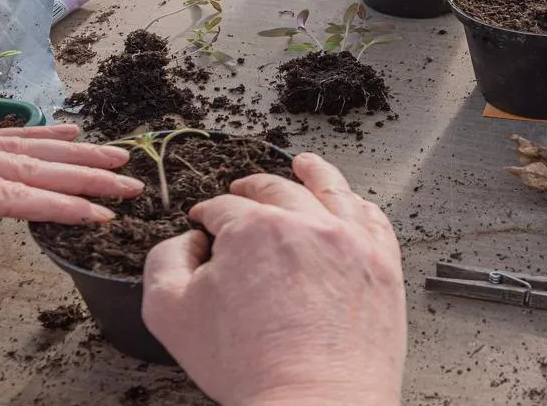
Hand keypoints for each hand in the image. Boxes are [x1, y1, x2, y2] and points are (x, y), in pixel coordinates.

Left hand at [0, 125, 137, 311]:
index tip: (101, 213)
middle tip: (128, 179)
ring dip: (61, 149)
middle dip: (76, 171)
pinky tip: (57, 132)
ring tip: (110, 154)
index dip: (55, 204)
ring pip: (5, 143)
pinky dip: (25, 136)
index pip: (0, 192)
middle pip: (14, 159)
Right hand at [143, 153, 405, 405]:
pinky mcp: (381, 265)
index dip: (207, 217)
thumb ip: (165, 261)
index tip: (204, 229)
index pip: (222, 208)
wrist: (315, 404)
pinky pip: (373, 219)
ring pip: (330, 189)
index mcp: (253, 228)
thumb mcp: (170, 313)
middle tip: (239, 193)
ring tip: (304, 164)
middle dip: (250, 188)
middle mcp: (305, 223)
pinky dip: (358, 205)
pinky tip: (351, 203)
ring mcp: (350, 241)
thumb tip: (189, 240)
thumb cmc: (248, 367)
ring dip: (312, 172)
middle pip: (273, 189)